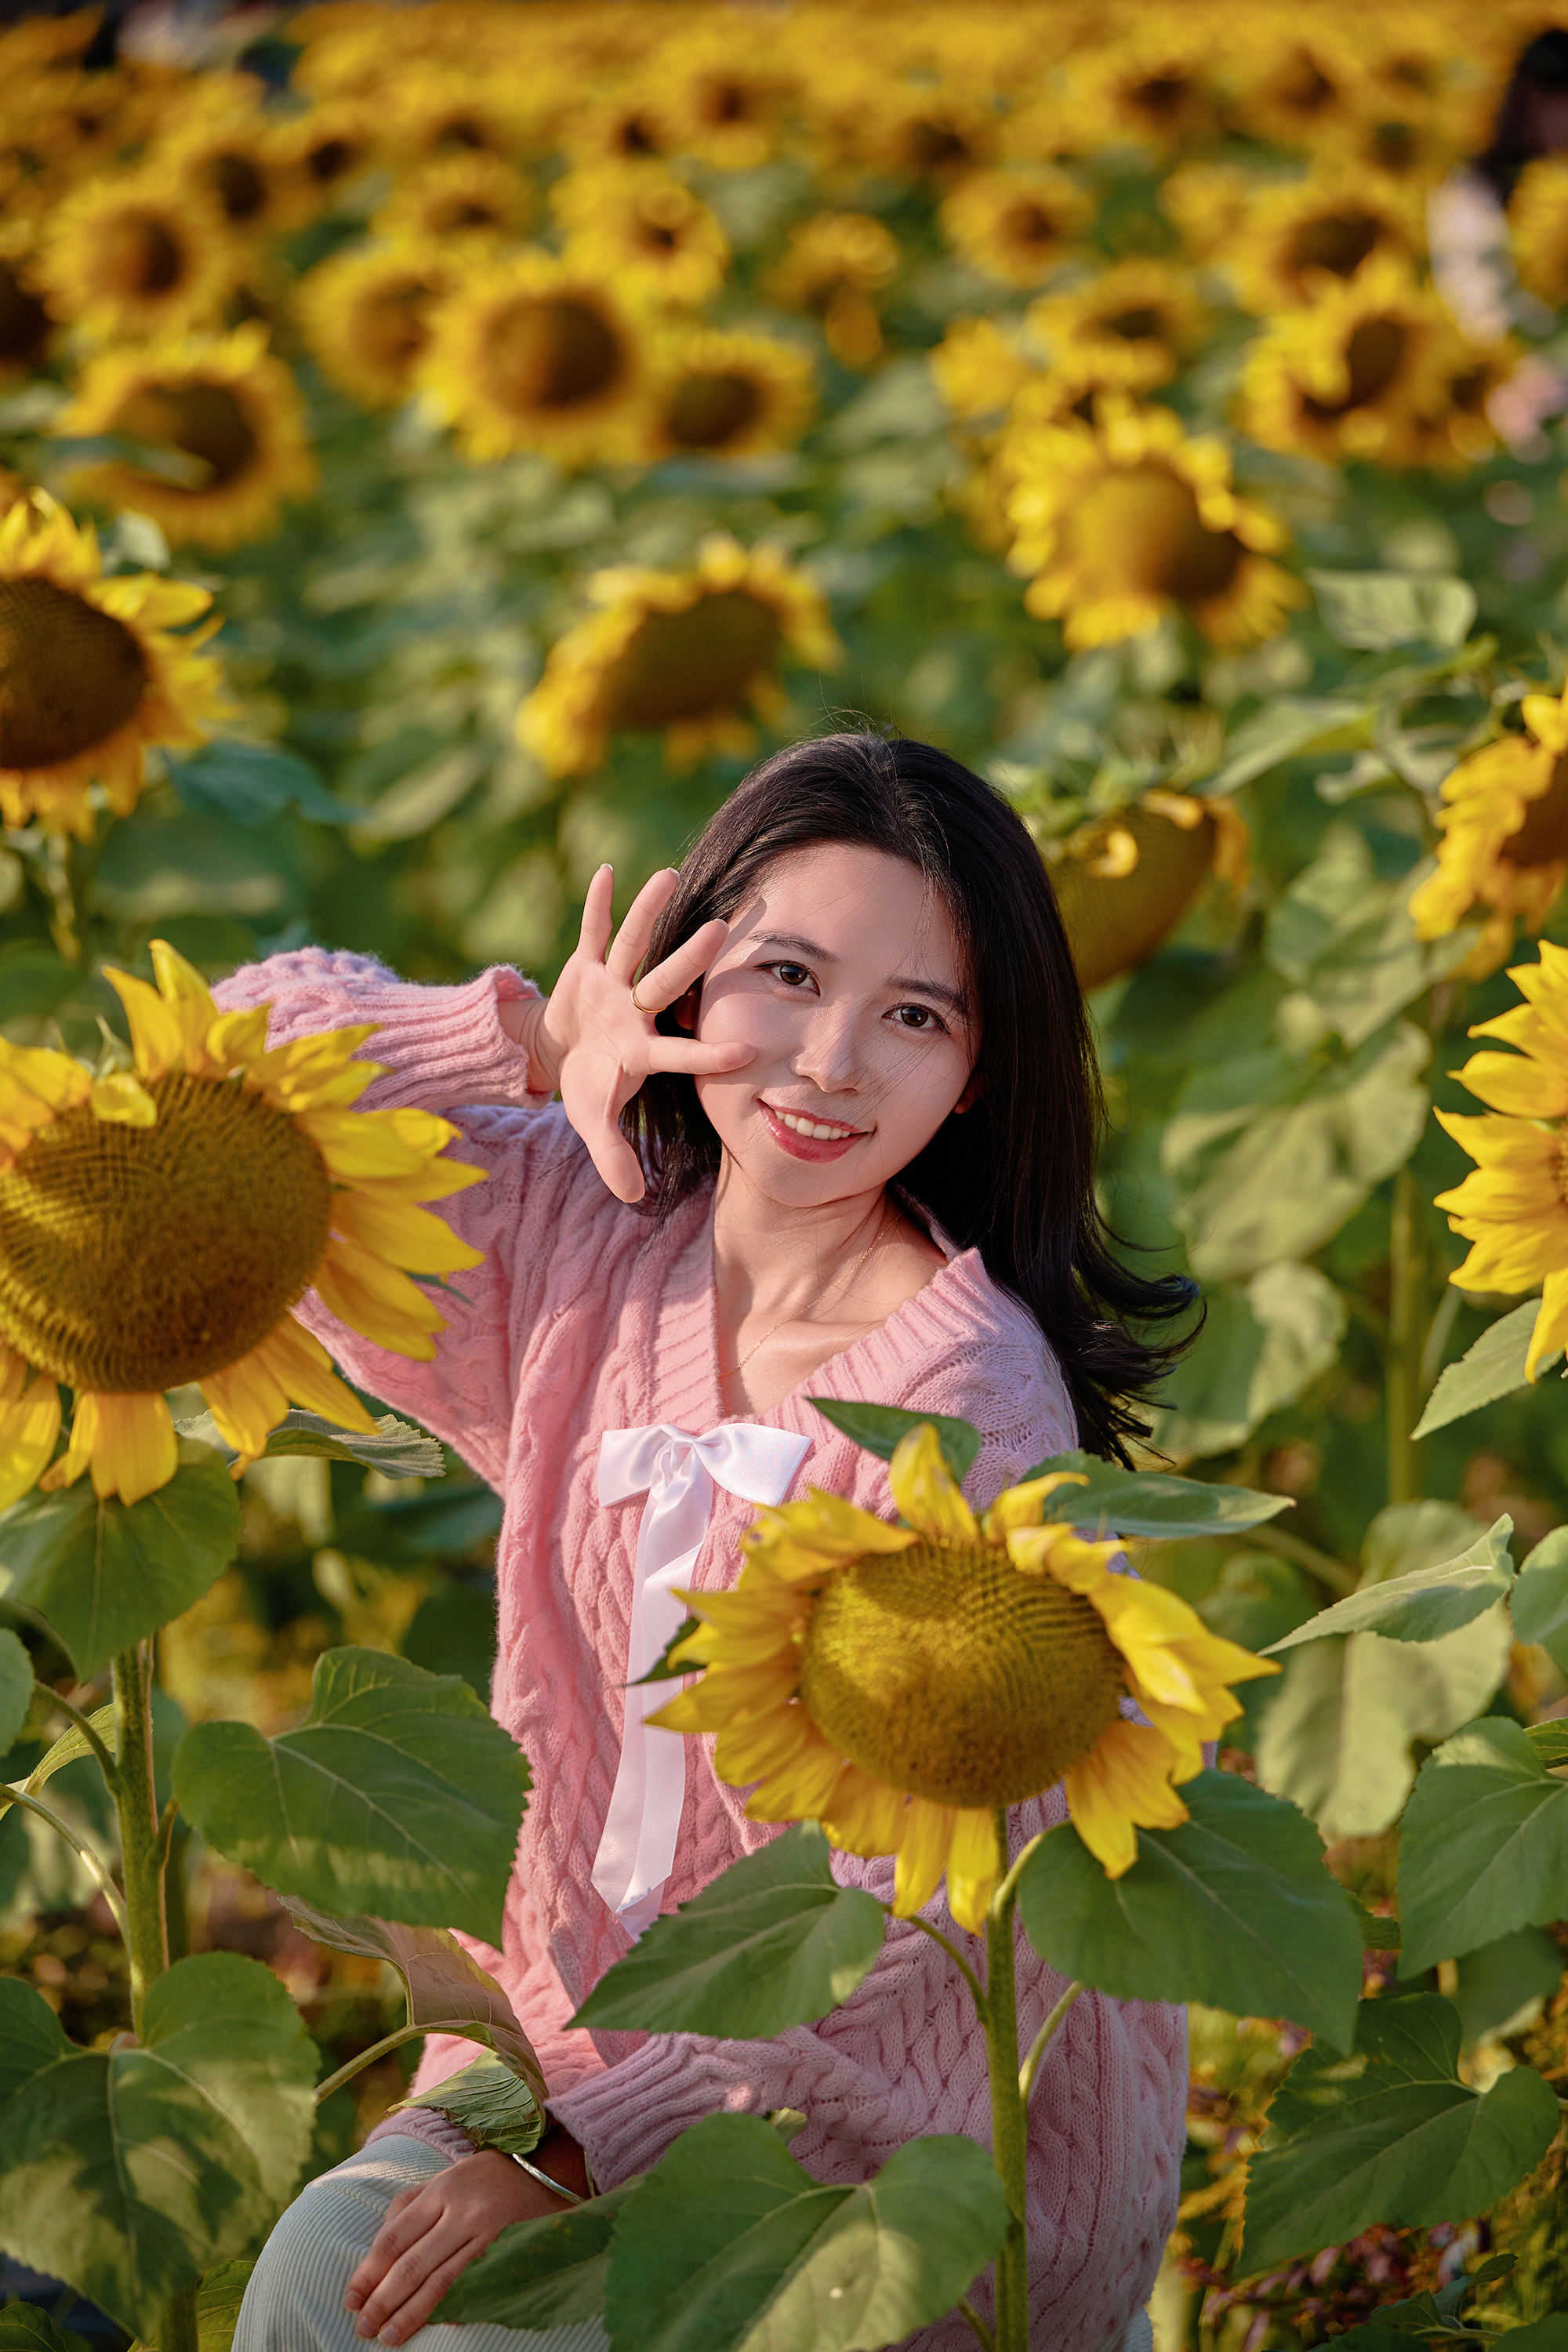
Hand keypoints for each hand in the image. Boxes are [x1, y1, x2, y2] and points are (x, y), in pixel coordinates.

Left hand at [344, 2145, 577, 2344]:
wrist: (547, 2167)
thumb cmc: (487, 2175)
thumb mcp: (446, 2177)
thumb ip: (411, 2204)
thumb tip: (378, 2246)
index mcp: (440, 2189)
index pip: (394, 2238)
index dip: (369, 2271)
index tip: (352, 2299)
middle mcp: (460, 2210)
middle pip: (411, 2263)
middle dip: (383, 2300)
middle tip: (363, 2328)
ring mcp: (485, 2232)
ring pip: (439, 2280)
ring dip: (410, 2312)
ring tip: (388, 2336)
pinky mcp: (505, 2249)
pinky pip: (468, 2283)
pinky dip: (445, 2306)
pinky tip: (430, 2323)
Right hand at [505, 863, 753, 1202]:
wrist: (561, 1052)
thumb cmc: (590, 1086)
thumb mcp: (593, 1123)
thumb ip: (614, 1156)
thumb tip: (634, 1199)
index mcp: (644, 1050)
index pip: (684, 1052)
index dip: (713, 1052)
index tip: (754, 1050)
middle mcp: (637, 1012)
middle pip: (665, 982)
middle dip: (690, 960)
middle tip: (724, 929)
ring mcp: (614, 986)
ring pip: (633, 946)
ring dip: (647, 913)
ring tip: (668, 875)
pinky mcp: (586, 966)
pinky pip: (591, 932)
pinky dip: (595, 904)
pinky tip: (606, 871)